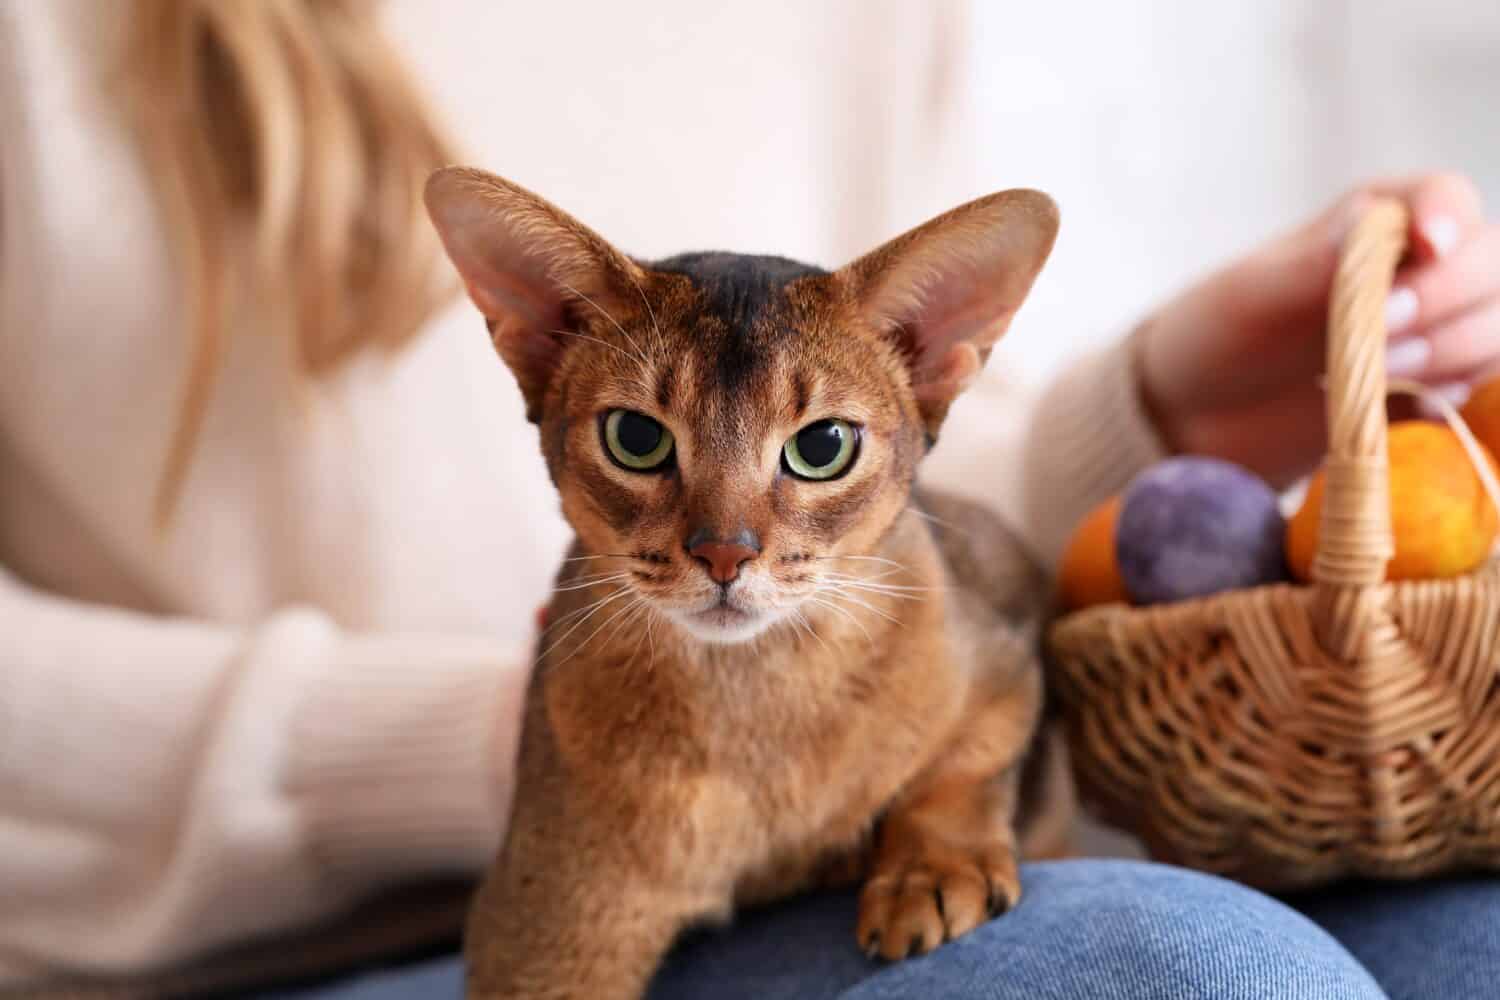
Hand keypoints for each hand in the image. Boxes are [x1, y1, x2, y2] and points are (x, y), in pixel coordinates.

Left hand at [1137, 172, 1497, 486]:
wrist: (1196, 416)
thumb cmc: (1214, 338)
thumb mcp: (1251, 295)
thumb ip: (1316, 260)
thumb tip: (1375, 221)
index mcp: (1374, 221)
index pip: (1443, 199)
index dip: (1448, 219)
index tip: (1427, 247)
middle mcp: (1417, 269)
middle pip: (1491, 264)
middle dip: (1450, 299)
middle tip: (1384, 341)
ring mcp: (1433, 331)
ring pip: (1497, 326)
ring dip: (1456, 352)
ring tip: (1383, 376)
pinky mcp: (1432, 390)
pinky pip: (1483, 389)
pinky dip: (1460, 397)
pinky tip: (1411, 410)